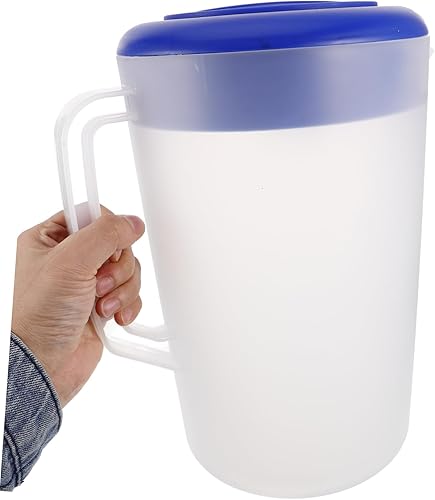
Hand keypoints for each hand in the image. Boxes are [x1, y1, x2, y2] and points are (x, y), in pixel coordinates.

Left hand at [11, 207, 144, 406]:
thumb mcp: (70, 262)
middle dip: (116, 267)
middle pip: (117, 243)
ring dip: (121, 288)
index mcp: (50, 239)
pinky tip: (112, 317)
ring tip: (101, 305)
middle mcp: (70, 258)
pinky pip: (132, 291)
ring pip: (128, 268)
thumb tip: (132, 223)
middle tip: (97, 282)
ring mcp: (88, 281)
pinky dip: (128, 304)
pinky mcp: (103, 303)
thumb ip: (105, 234)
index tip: (108, 245)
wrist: (45, 364)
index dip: (106, 229)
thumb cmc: (38, 317)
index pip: (90, 213)